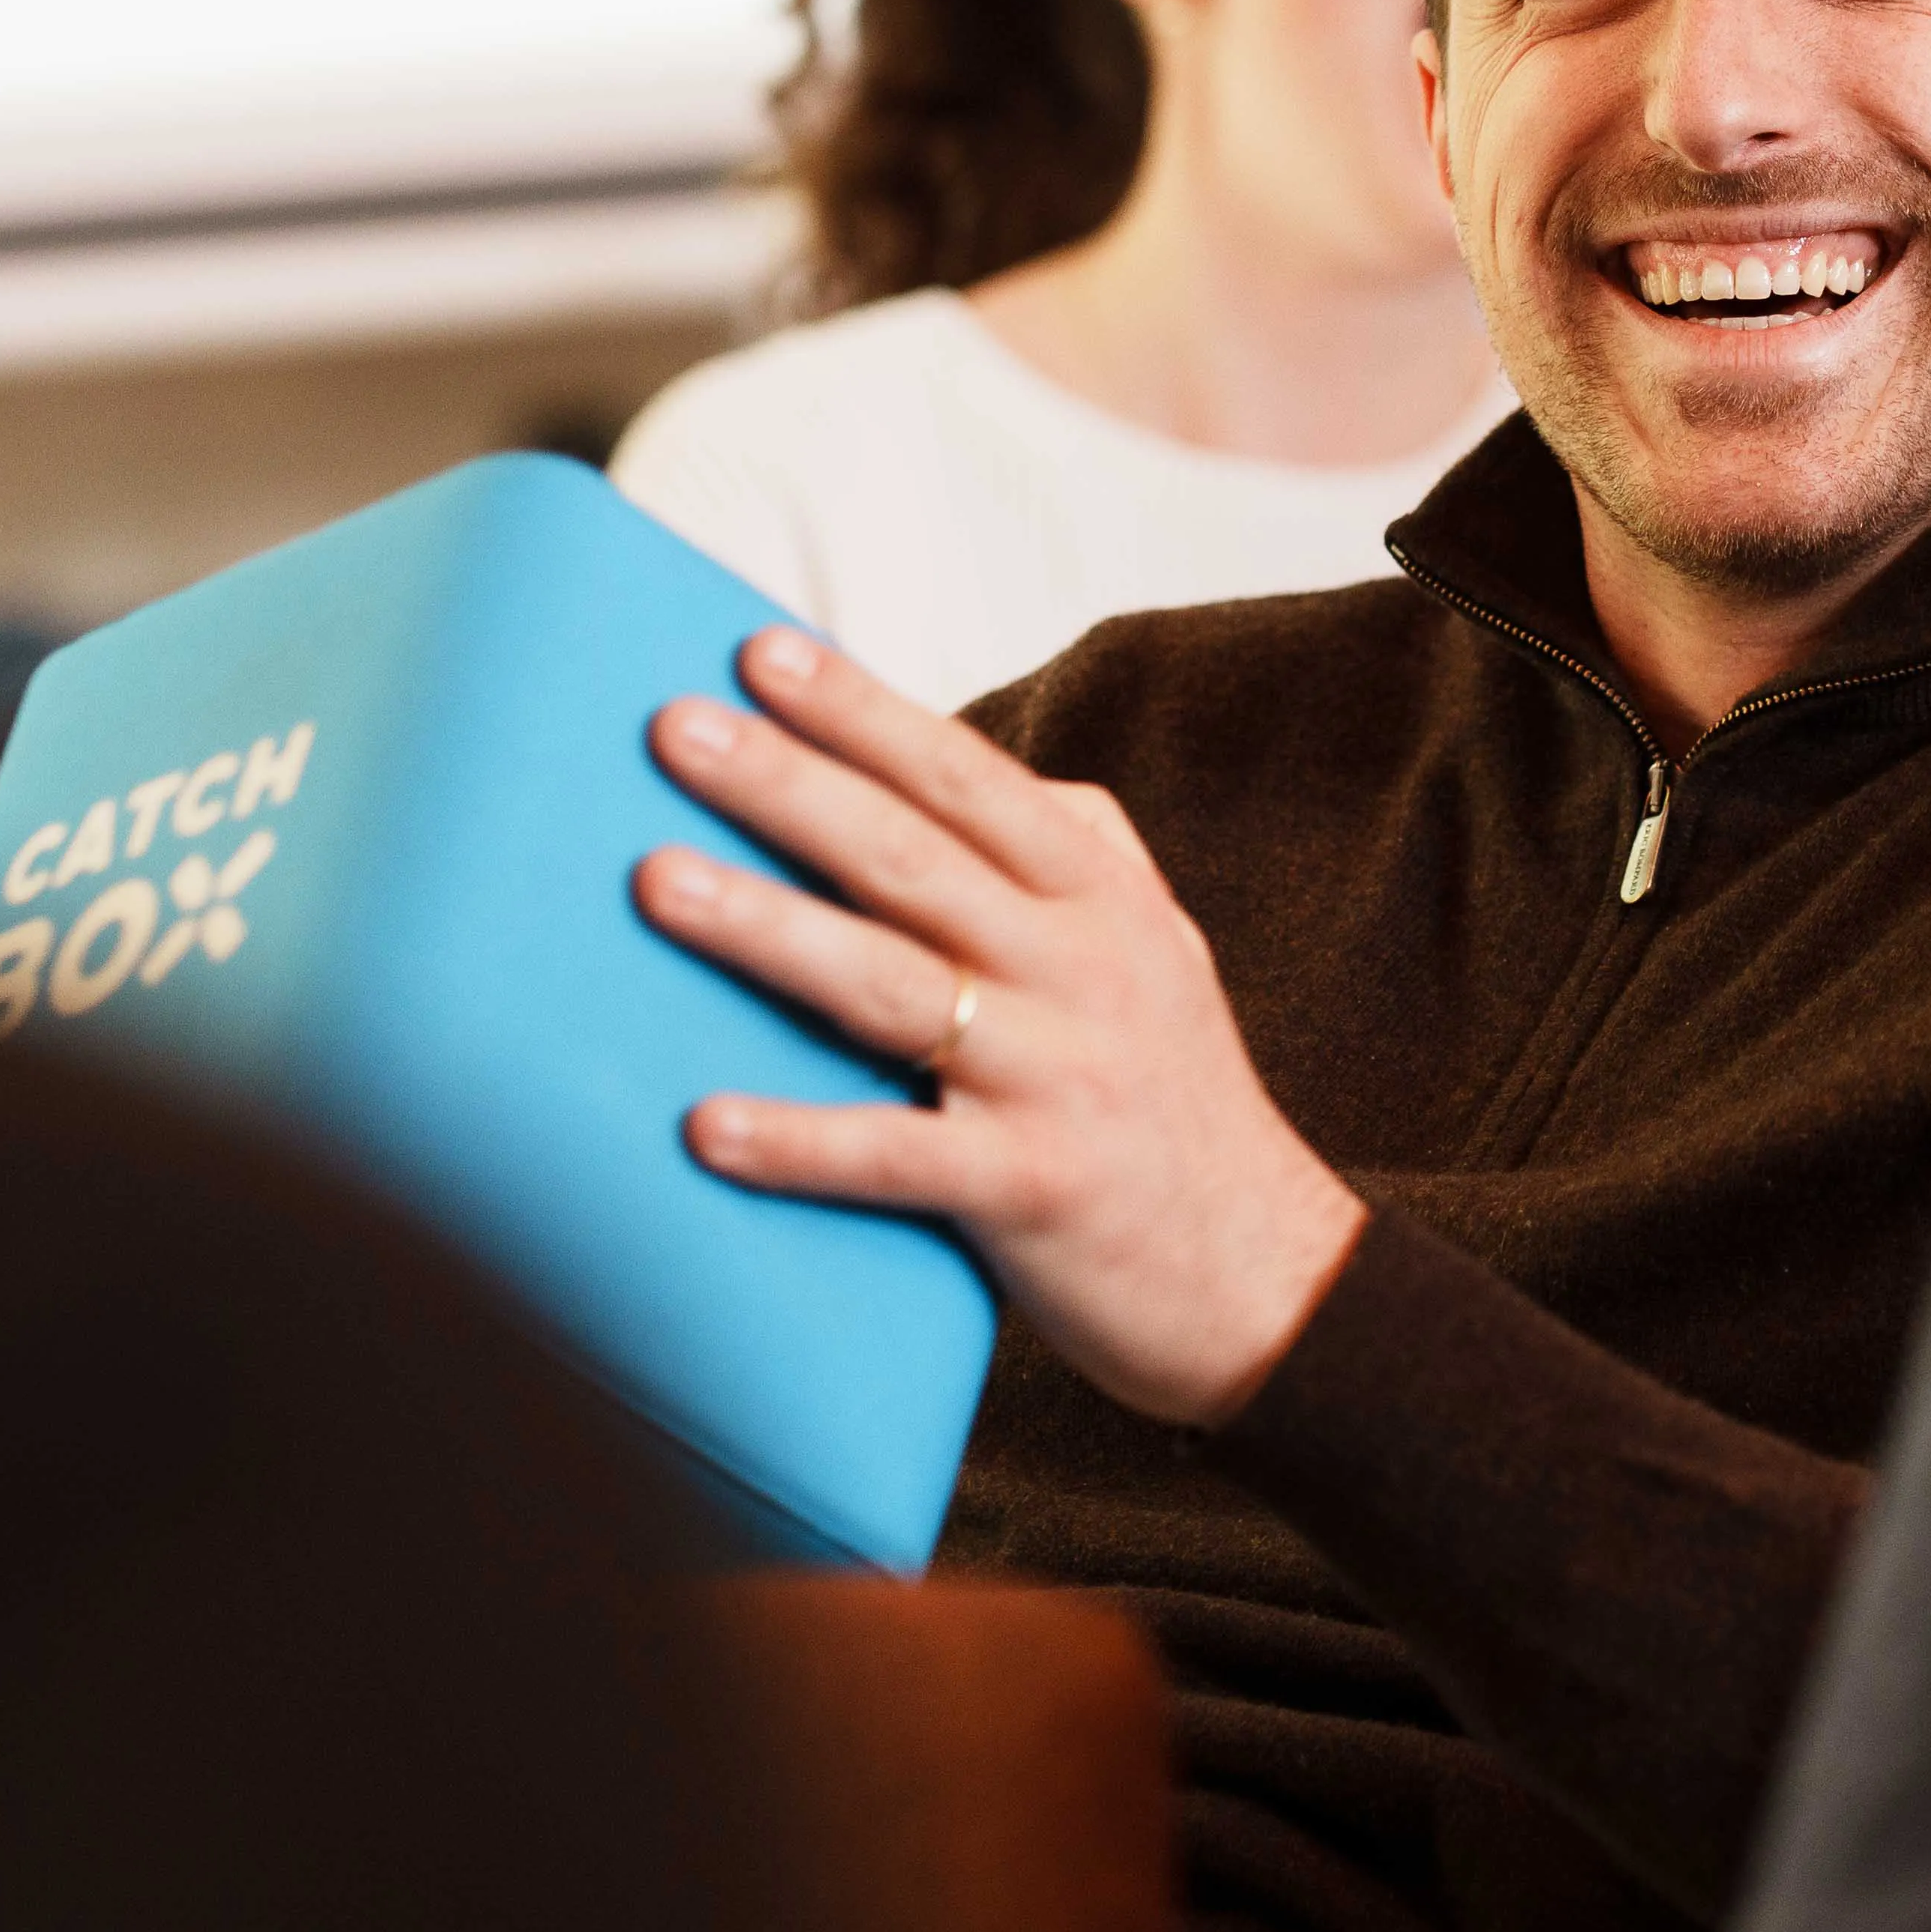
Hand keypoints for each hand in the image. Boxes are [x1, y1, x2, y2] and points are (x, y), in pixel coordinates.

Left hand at [636, 627, 1365, 1426]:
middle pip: (914, 858)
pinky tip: (706, 1128)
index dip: (865, 712)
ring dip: (770, 929)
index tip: (763, 652)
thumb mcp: (1155, 951)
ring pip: (895, 985)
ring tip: (658, 883)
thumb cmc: (1181, 1105)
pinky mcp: (1035, 1193)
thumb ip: (1077, 856)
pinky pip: (900, 1158)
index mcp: (1103, 900)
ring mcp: (1060, 1079)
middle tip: (675, 729)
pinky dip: (801, 1143)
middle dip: (790, 784)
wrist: (1272, 1280)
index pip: (968, 780)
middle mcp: (1084, 970)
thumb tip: (982, 766)